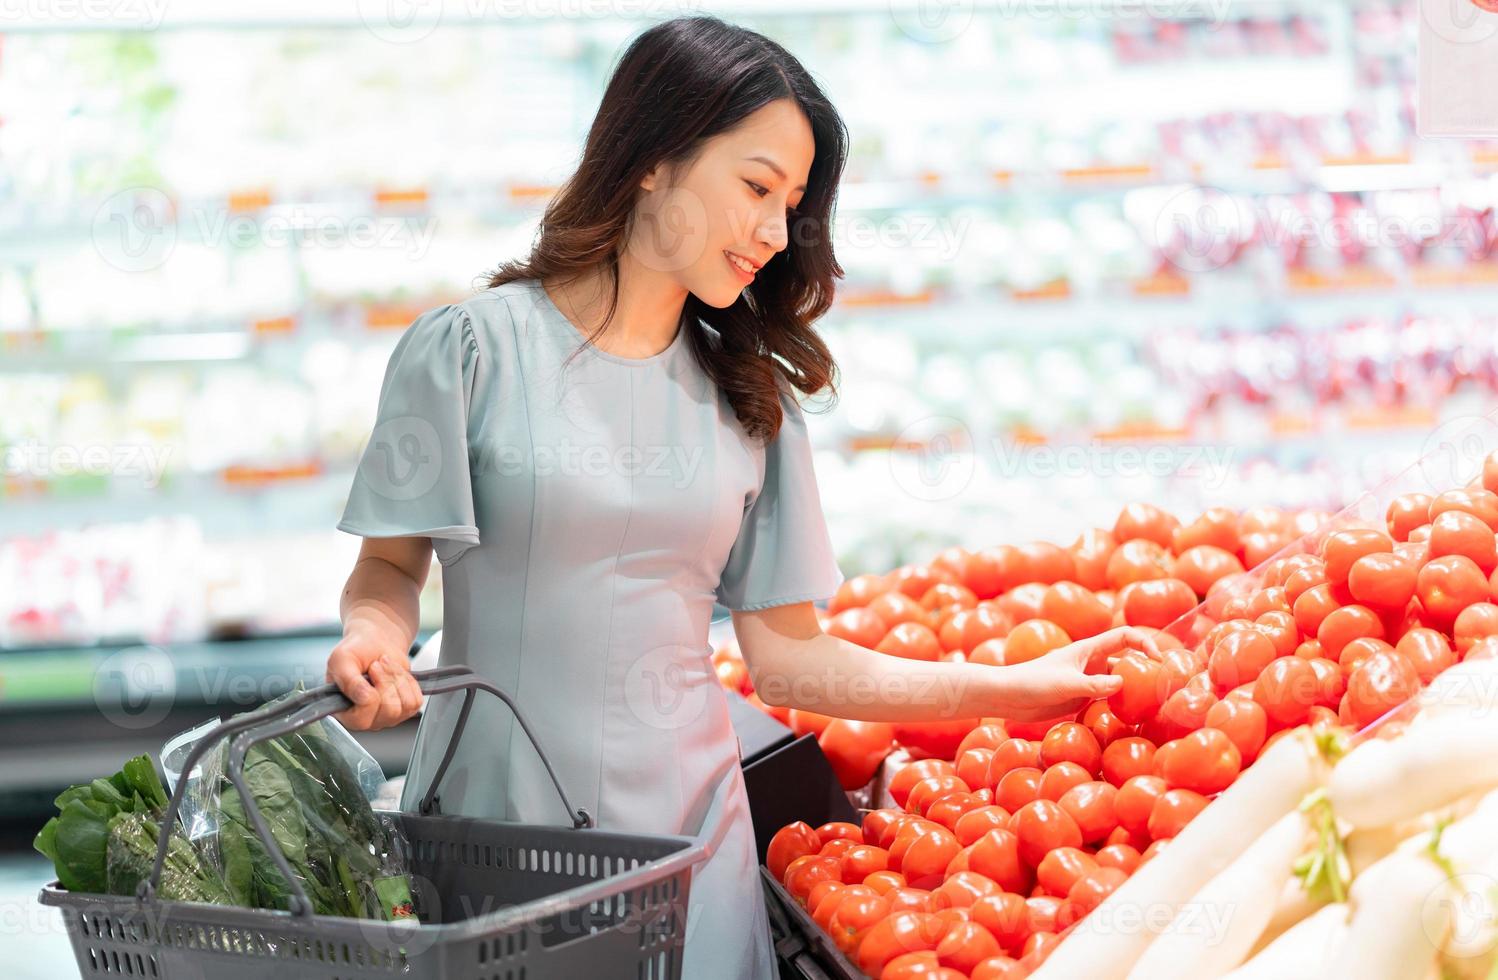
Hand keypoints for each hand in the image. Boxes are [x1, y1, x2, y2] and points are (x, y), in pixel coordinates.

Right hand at [325, 629, 423, 730]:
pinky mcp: (403, 709)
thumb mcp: (342, 660)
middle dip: (387, 680)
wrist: (374, 644)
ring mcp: (386, 717)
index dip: (371, 693)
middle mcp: (365, 719)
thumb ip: (348, 680)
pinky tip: (396, 674)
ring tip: (386, 667)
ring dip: (398, 679)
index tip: (369, 671)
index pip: (363, 718)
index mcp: (344, 713)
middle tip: (377, 665)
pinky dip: (409, 682)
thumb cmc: (355, 653)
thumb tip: (363, 697)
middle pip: (390, 711)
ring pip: (405, 706)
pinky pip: (415, 701)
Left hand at [994, 627, 1162, 721]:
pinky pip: (1107, 700)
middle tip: (1163, 689)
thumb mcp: (1066, 684)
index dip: (1144, 642)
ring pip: (1118, 683)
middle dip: (1144, 671)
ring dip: (1133, 692)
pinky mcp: (1081, 699)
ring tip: (1152, 706)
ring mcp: (1087, 681)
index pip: (1123, 636)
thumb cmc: (1033, 682)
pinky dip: (1119, 706)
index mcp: (1088, 649)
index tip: (1157, 659)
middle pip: (1126, 662)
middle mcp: (1091, 663)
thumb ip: (1094, 684)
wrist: (1008, 697)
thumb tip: (1123, 683)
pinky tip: (1128, 718)